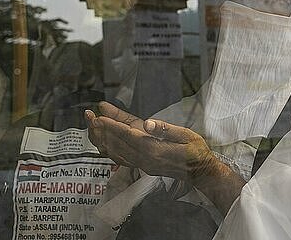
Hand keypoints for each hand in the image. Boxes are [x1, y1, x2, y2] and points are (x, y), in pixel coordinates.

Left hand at [85, 102, 217, 182]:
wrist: (201, 172)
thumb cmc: (196, 151)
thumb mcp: (186, 135)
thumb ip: (165, 129)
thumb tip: (148, 123)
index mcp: (155, 150)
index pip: (129, 136)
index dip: (113, 126)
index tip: (99, 117)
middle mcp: (146, 160)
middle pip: (118, 144)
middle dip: (102, 130)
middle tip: (89, 117)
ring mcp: (144, 165)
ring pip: (117, 153)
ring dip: (103, 140)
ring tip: (91, 127)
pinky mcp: (144, 167)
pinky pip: (122, 159)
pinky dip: (110, 150)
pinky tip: (104, 143)